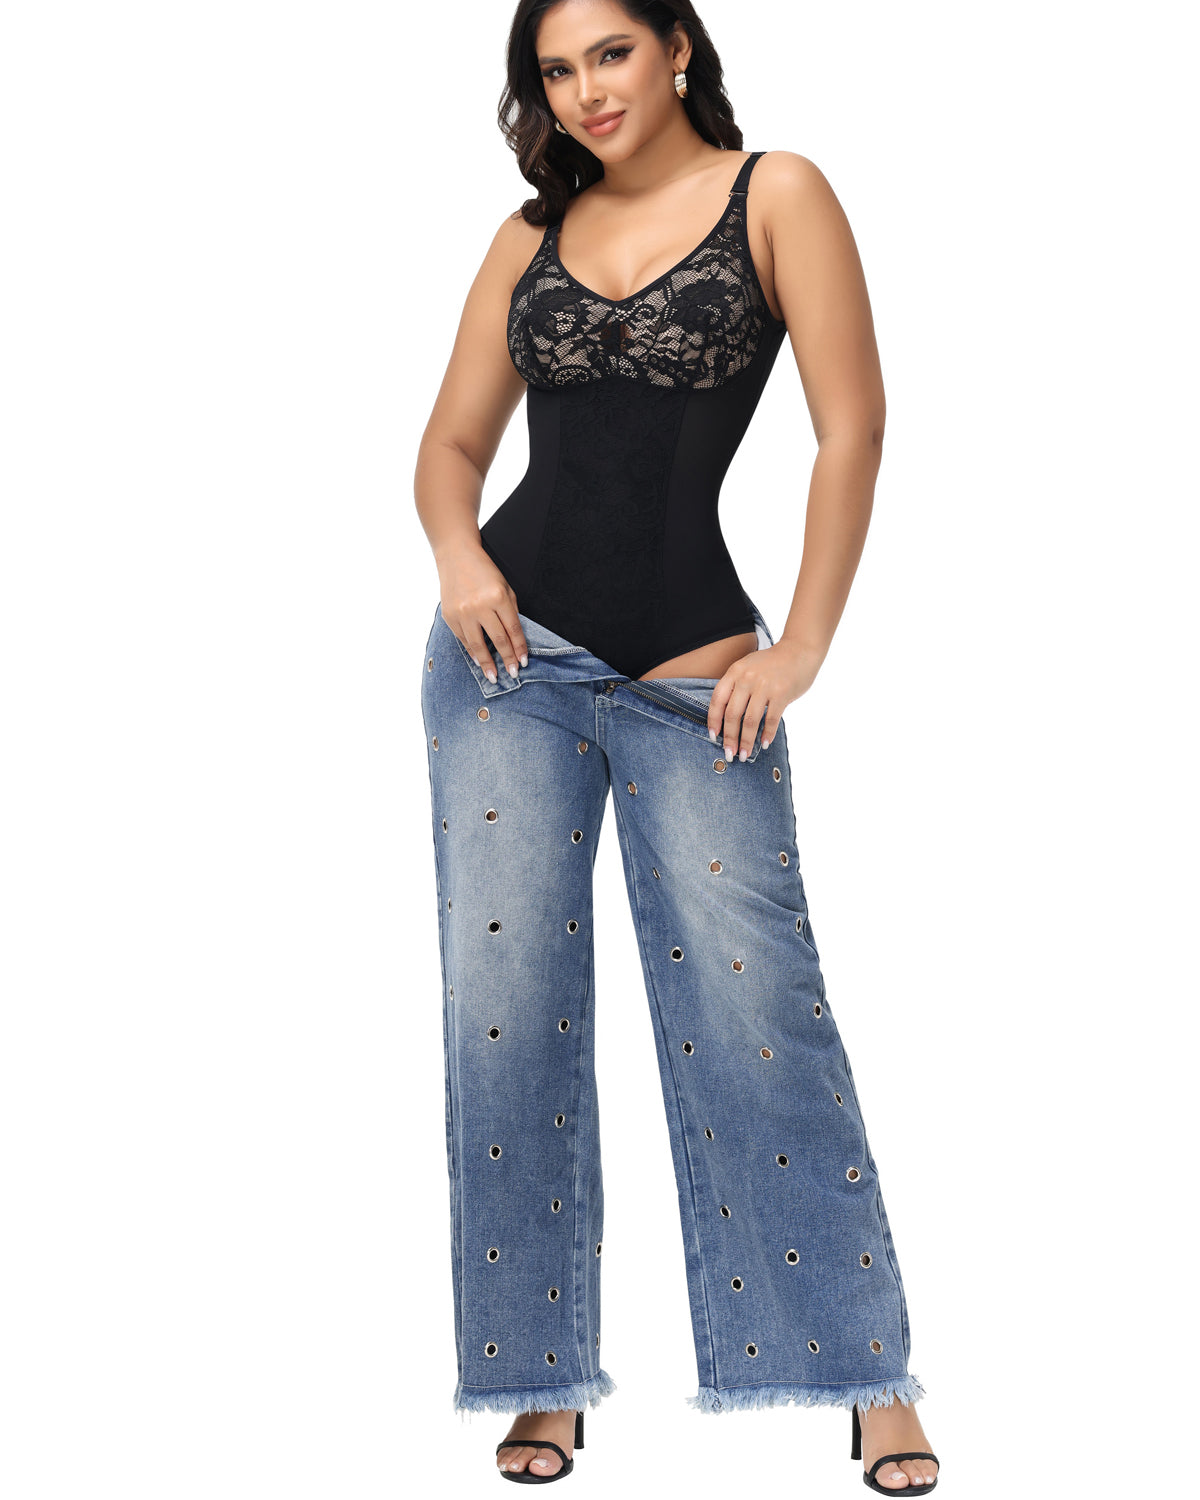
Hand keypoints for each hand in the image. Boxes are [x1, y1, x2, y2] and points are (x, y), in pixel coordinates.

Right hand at [438, 547, 528, 682]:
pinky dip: (471, 651)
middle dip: (507, 659)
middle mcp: (480, 606)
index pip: (513, 629)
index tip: (524, 661)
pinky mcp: (450, 615)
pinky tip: (478, 660)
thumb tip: (515, 638)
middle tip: (513, 674)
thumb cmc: (484, 571)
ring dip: (487, 663)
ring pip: (477, 644)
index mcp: (498, 597)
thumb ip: (510, 610)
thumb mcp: (505, 586)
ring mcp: (463, 612)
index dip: (520, 648)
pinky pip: (463, 638)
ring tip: (493, 677)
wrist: (456, 556)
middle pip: (498, 639)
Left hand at [708, 638, 822, 760]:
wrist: (799, 650)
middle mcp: (747, 678)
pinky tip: (765, 743)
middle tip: (729, 754)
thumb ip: (736, 686)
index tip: (713, 736)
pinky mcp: (781, 693)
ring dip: (746, 741)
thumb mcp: (748, 667)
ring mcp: (764, 686)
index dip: (713, 720)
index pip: (717, 700)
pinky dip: (767, 734)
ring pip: (750, 721)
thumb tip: (726, 718)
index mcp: (735, 671)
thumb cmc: (772, 663)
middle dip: (729, 738)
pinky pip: (771, 720)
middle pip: (732, 714)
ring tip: (744, 754)